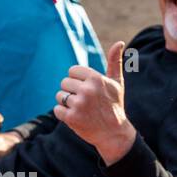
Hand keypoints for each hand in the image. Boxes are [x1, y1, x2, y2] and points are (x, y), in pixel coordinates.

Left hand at [53, 41, 136, 164]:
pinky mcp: (71, 118)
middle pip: (64, 83)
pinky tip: (75, 117)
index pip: (72, 71)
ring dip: (66, 102)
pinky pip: (57, 109)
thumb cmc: (114, 105)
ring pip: (60, 96)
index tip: (86, 89)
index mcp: (96, 78)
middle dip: (71, 91)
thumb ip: (115, 61)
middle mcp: (87, 90)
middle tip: (84, 101)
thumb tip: (119, 42)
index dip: (77, 80)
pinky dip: (63, 114)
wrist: (114, 134)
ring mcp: (79, 104)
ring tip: (80, 109)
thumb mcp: (117, 83)